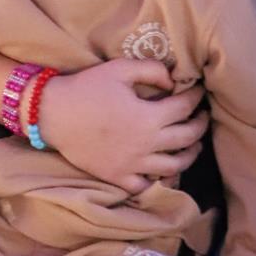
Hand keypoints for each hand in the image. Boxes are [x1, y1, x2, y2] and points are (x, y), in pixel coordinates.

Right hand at [36, 58, 207, 192]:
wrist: (52, 114)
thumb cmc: (87, 88)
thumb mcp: (120, 69)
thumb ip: (152, 70)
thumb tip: (173, 81)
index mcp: (149, 117)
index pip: (185, 107)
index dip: (196, 96)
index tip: (198, 90)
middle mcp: (147, 144)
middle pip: (187, 138)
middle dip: (200, 125)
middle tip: (202, 116)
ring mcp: (133, 165)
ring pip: (175, 165)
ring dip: (190, 154)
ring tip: (193, 144)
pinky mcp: (118, 177)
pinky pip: (147, 185)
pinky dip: (161, 179)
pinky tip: (166, 169)